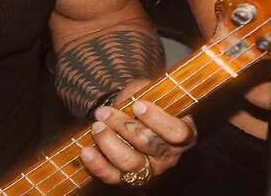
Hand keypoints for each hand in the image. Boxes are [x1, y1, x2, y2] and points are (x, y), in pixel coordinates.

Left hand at [79, 80, 195, 185]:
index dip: (158, 119)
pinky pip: (114, 177)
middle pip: (149, 144)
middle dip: (123, 126)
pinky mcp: (130, 180)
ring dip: (109, 143)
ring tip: (96, 127)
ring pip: (131, 163)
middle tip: (103, 112)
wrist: (130, 116)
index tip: (137, 105)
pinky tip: (86, 151)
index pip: (177, 132)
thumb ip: (144, 93)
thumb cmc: (144, 101)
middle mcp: (170, 156)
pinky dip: (98, 165)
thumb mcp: (148, 91)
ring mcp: (151, 170)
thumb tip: (132, 97)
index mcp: (184, 134)